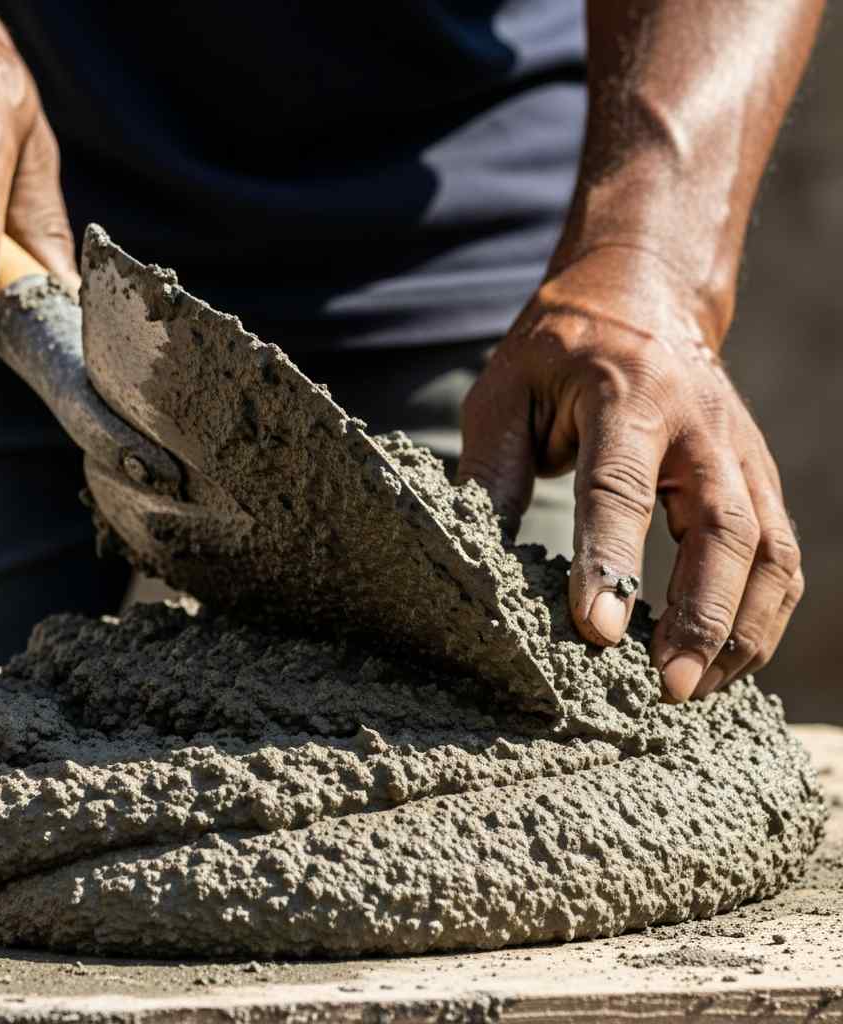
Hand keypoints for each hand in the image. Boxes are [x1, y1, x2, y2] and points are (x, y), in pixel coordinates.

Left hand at [458, 246, 802, 701]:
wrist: (641, 298)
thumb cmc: (558, 351)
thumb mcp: (505, 392)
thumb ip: (493, 470)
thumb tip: (481, 559)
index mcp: (626, 396)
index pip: (620, 488)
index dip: (610, 561)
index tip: (596, 631)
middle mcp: (698, 426)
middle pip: (721, 528)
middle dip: (700, 614)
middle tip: (666, 687)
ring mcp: (739, 452)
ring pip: (769, 549)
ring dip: (741, 628)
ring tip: (696, 691)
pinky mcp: (757, 476)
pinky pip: (782, 553)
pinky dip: (763, 614)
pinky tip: (728, 659)